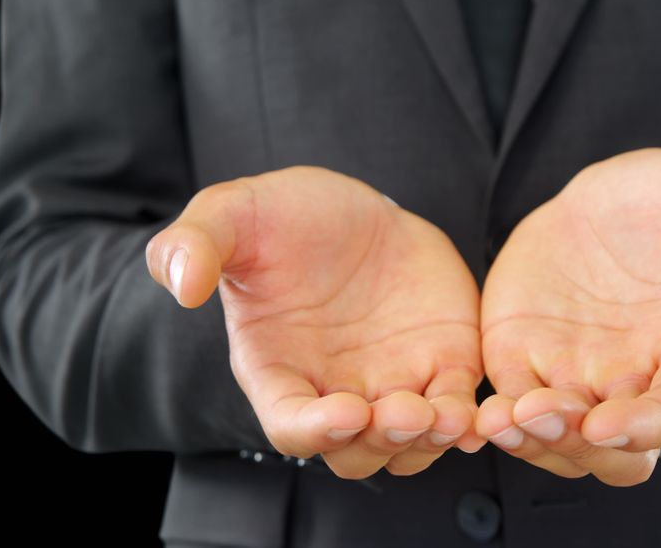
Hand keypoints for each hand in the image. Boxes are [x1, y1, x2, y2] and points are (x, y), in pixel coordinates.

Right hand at [145, 166, 485, 478]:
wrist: (354, 208)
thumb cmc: (283, 218)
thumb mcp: (233, 214)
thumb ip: (195, 244)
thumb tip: (180, 285)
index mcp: (279, 370)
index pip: (290, 425)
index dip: (316, 431)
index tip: (346, 412)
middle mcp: (335, 390)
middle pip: (358, 452)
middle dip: (382, 441)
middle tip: (409, 410)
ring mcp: (392, 384)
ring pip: (411, 445)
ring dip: (431, 440)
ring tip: (451, 414)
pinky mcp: (442, 366)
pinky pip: (458, 410)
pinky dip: (470, 421)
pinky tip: (480, 413)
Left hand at [475, 148, 660, 485]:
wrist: (606, 194)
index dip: (649, 427)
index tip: (609, 422)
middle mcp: (633, 377)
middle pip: (616, 453)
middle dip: (582, 448)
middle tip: (547, 412)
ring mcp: (576, 375)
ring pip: (558, 444)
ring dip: (533, 441)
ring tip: (504, 416)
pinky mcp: (525, 360)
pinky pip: (510, 410)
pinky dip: (497, 423)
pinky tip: (479, 414)